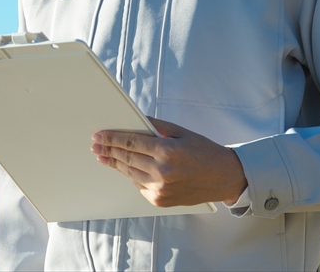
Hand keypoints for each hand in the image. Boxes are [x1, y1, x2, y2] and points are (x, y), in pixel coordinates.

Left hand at [91, 117, 246, 206]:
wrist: (224, 177)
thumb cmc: (204, 152)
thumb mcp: (181, 132)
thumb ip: (157, 126)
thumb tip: (136, 119)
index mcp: (167, 151)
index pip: (131, 142)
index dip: (112, 138)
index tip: (99, 135)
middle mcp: (162, 171)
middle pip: (126, 158)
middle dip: (108, 150)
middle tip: (96, 145)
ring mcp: (161, 188)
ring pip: (129, 172)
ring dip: (115, 163)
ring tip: (103, 156)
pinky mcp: (160, 200)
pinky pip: (139, 184)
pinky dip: (130, 175)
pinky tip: (123, 167)